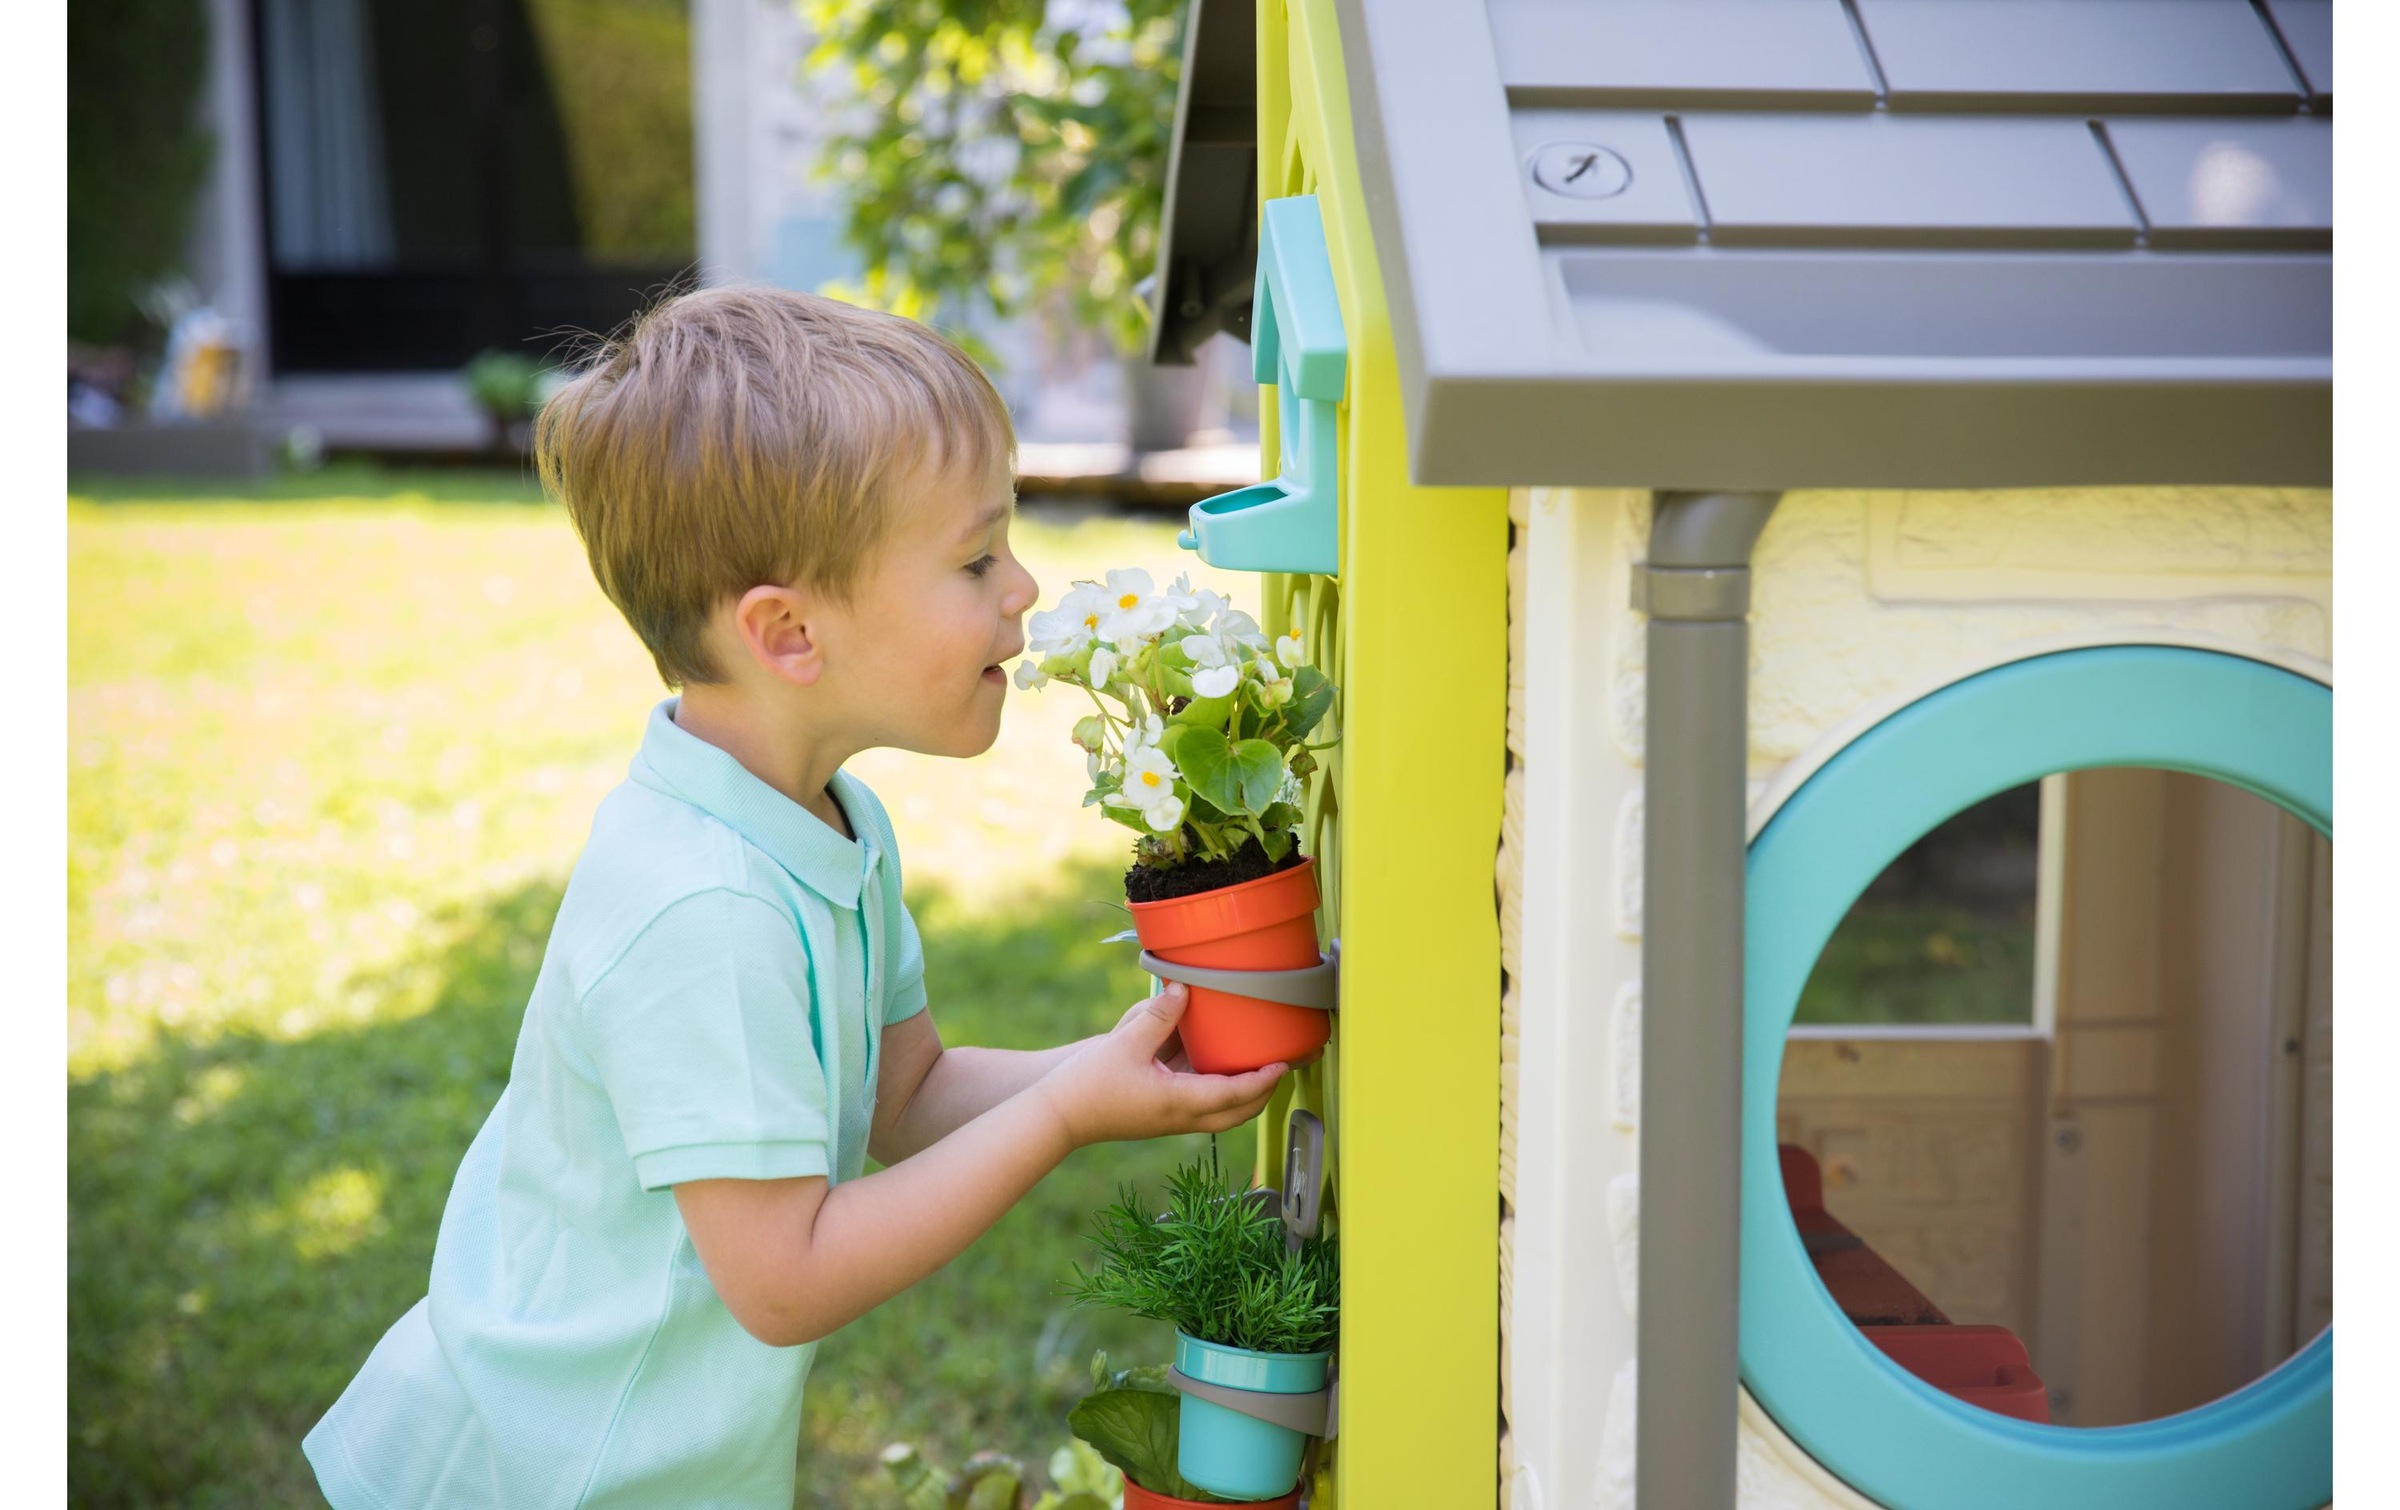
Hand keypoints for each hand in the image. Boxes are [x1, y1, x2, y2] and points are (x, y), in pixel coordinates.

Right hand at [1035, 983, 1285, 1147]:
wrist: (1058, 1116)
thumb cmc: (1089, 1084)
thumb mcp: (1126, 1042)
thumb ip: (1158, 1015)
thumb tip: (1185, 988)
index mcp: (1179, 1102)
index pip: (1235, 1095)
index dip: (1263, 1080)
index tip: (1283, 1064)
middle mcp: (1180, 1116)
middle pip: (1236, 1114)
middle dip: (1263, 1094)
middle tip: (1280, 1068)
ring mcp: (1170, 1118)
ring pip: (1220, 1112)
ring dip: (1242, 1094)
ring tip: (1257, 1066)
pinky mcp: (1158, 1113)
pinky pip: (1199, 1103)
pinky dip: (1216, 1088)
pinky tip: (1214, 1062)